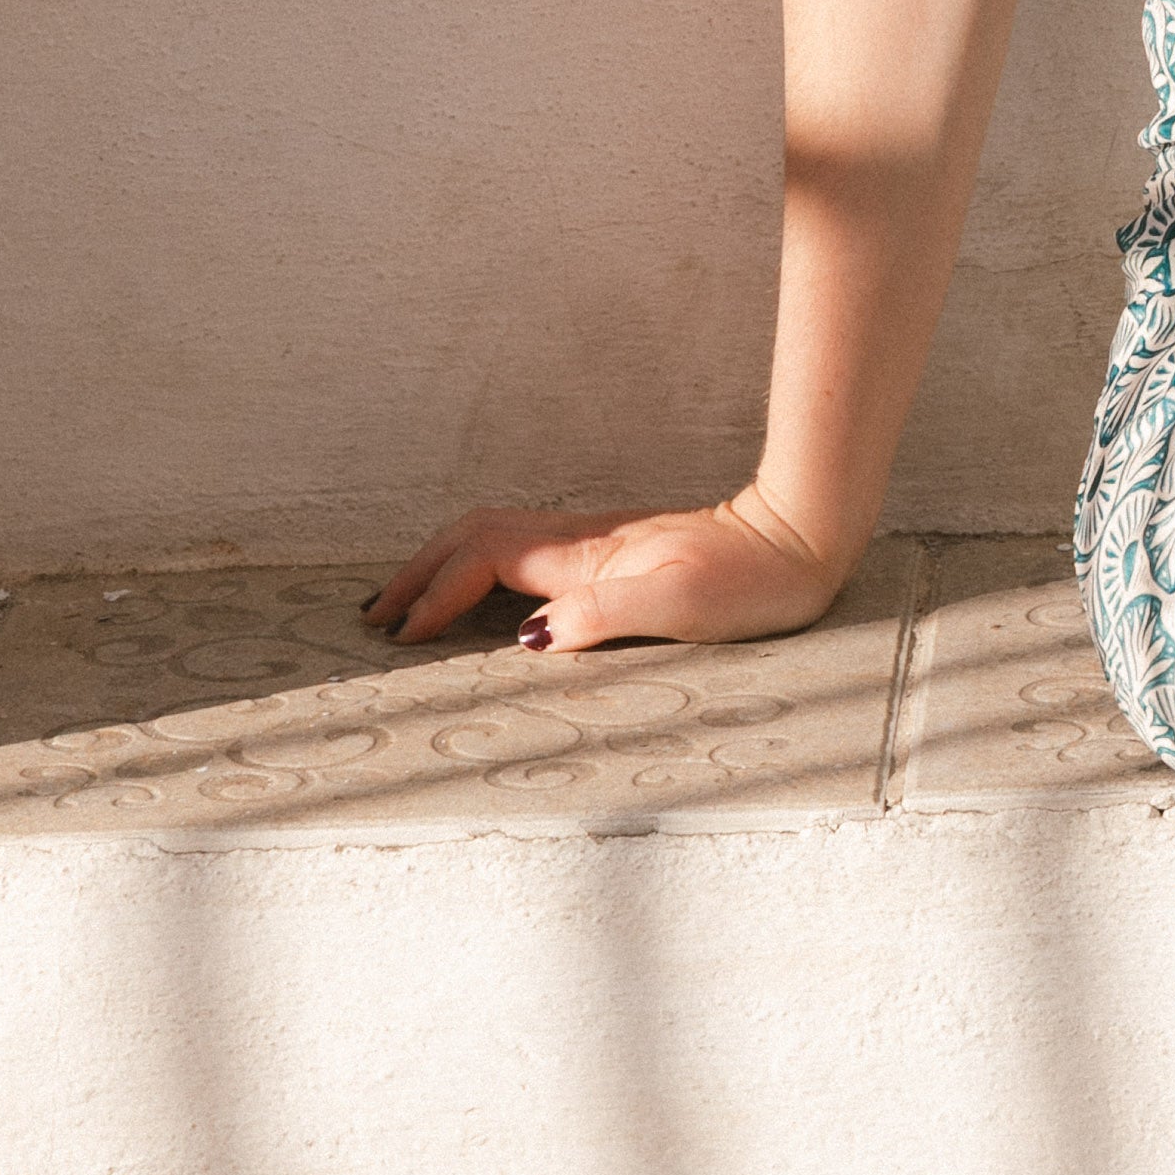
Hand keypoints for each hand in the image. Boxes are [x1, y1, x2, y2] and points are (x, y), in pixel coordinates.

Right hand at [362, 484, 843, 655]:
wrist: (799, 541)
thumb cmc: (752, 582)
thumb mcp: (681, 606)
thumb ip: (602, 614)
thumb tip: (529, 637)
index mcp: (587, 556)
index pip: (484, 562)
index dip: (437, 594)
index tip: (403, 634)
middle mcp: (583, 542)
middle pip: (474, 536)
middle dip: (419, 571)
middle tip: (375, 615)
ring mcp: (597, 543)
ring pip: (494, 537)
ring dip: (442, 563)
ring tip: (406, 602)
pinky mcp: (613, 552)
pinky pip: (521, 549)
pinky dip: (478, 565)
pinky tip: (478, 592)